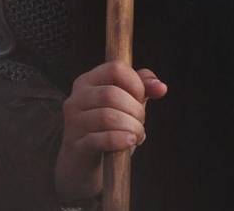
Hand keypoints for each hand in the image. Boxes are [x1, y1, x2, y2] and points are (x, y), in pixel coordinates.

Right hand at [53, 62, 167, 201]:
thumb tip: (161, 87)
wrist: (84, 164)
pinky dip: (120, 139)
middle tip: (141, 122)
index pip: (115, 68)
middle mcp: (76, 99)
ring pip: (107, 117)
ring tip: (138, 135)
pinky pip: (99, 139)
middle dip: (135, 109)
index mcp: (87, 82)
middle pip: (110, 94)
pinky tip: (130, 141)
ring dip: (131, 126)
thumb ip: (143, 88)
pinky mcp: (76, 146)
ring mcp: (73, 123)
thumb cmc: (108, 128)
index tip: (141, 99)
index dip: (136, 83)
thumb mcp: (126, 104)